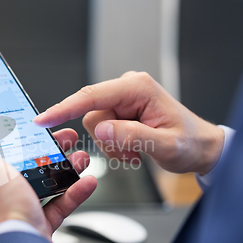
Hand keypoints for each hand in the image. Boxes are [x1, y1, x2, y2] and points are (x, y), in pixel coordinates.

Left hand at [0, 120, 96, 239]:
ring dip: (68, 168)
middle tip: (68, 138)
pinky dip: (76, 192)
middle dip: (54, 148)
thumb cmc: (0, 207)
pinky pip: (62, 202)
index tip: (41, 123)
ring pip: (50, 180)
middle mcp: (6, 188)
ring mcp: (24, 204)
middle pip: (33, 161)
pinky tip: (87, 182)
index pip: (7, 146)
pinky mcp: (41, 220)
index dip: (24, 132)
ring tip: (81, 158)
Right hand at [34, 71, 224, 174]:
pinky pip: (102, 129)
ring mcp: (123, 99)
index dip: (65, 108)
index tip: (44, 119)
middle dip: (106, 140)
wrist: (199, 148)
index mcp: (137, 88)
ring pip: (95, 125)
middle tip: (129, 154)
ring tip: (134, 152)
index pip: (92, 96)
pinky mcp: (121, 109)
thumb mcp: (165, 145)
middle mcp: (128, 88)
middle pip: (92, 114)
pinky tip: (132, 149)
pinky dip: (114, 145)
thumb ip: (132, 136)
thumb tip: (101, 129)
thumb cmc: (189, 143)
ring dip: (111, 145)